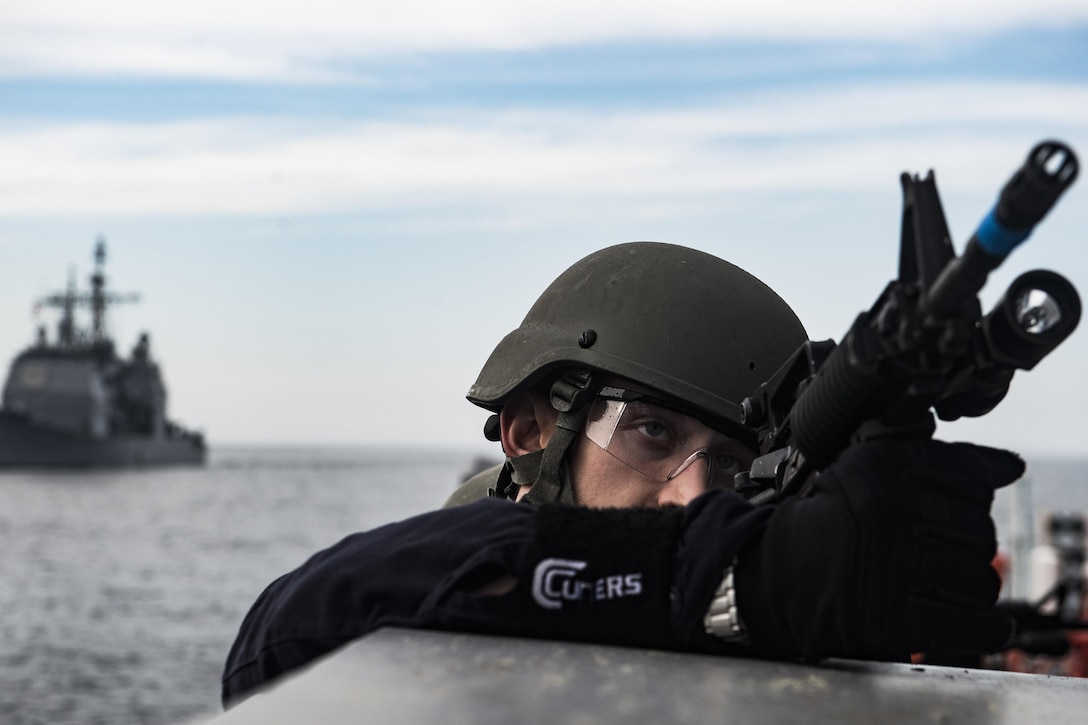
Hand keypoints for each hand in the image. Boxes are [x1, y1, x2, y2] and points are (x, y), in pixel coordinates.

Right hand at [735, 438, 1022, 660]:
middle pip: (979, 530)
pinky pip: (970, 623)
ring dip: (969, 588)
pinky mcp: (893, 617)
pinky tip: (972, 620)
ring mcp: (891, 564)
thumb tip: (1009, 466)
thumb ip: (941, 463)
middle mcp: (887, 509)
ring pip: (979, 578)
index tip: (946, 509)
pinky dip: (982, 627)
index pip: (971, 477)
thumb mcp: (870, 471)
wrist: (776, 575)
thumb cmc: (830, 522)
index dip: (968, 497)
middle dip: (967, 545)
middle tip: (938, 551)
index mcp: (881, 465)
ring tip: (942, 585)